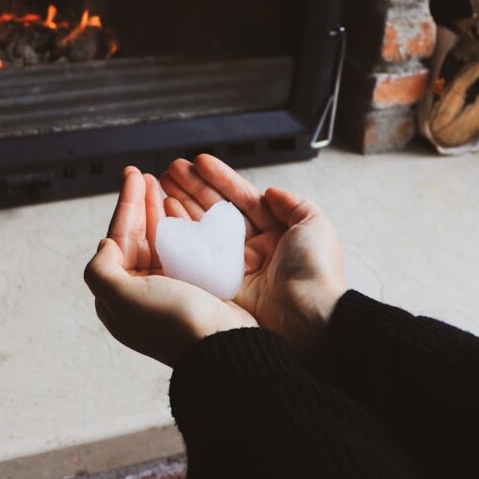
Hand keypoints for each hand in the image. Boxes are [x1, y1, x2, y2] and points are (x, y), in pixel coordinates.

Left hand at [85, 166, 257, 366]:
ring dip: (160, 211)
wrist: (222, 346)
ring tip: (164, 185)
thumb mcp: (121, 297)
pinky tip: (185, 210)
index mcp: (120, 296)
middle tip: (145, 174)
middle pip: (138, 237)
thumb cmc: (172, 324)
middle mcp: (142, 292)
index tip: (133, 175)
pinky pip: (185, 248)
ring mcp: (171, 289)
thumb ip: (101, 270)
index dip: (126, 205)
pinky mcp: (198, 287)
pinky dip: (183, 226)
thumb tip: (104, 244)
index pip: (118, 239)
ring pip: (161, 239)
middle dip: (141, 204)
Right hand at [160, 155, 346, 357]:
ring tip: (162, 183)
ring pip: (203, 228)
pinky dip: (179, 233)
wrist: (308, 316)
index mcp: (276, 233)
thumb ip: (293, 204)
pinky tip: (165, 211)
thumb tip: (271, 191)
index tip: (199, 161)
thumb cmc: (316, 271)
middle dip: (194, 187)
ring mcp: (234, 266)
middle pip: (218, 210)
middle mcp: (253, 248)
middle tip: (173, 168)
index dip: (221, 179)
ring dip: (182, 203)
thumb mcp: (315, 225)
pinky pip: (195, 254)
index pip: (243, 198)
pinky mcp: (219, 284)